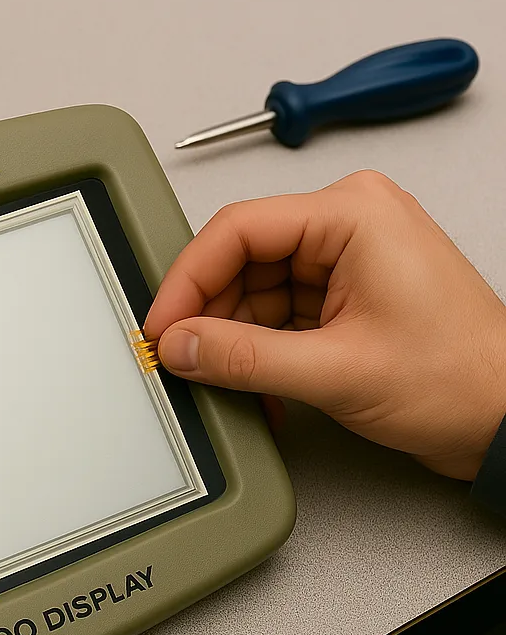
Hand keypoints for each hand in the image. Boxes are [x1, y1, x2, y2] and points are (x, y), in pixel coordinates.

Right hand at [145, 170, 505, 480]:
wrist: (504, 419)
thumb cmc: (460, 380)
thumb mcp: (334, 371)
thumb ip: (243, 358)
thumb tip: (180, 345)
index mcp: (352, 215)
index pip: (237, 229)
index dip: (187, 280)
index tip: (162, 326)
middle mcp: (346, 227)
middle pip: (240, 260)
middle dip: (208, 316)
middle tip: (182, 359)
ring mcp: (344, 261)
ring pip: (252, 292)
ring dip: (232, 341)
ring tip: (225, 382)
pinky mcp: (341, 296)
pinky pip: (275, 315)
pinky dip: (257, 352)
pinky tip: (255, 386)